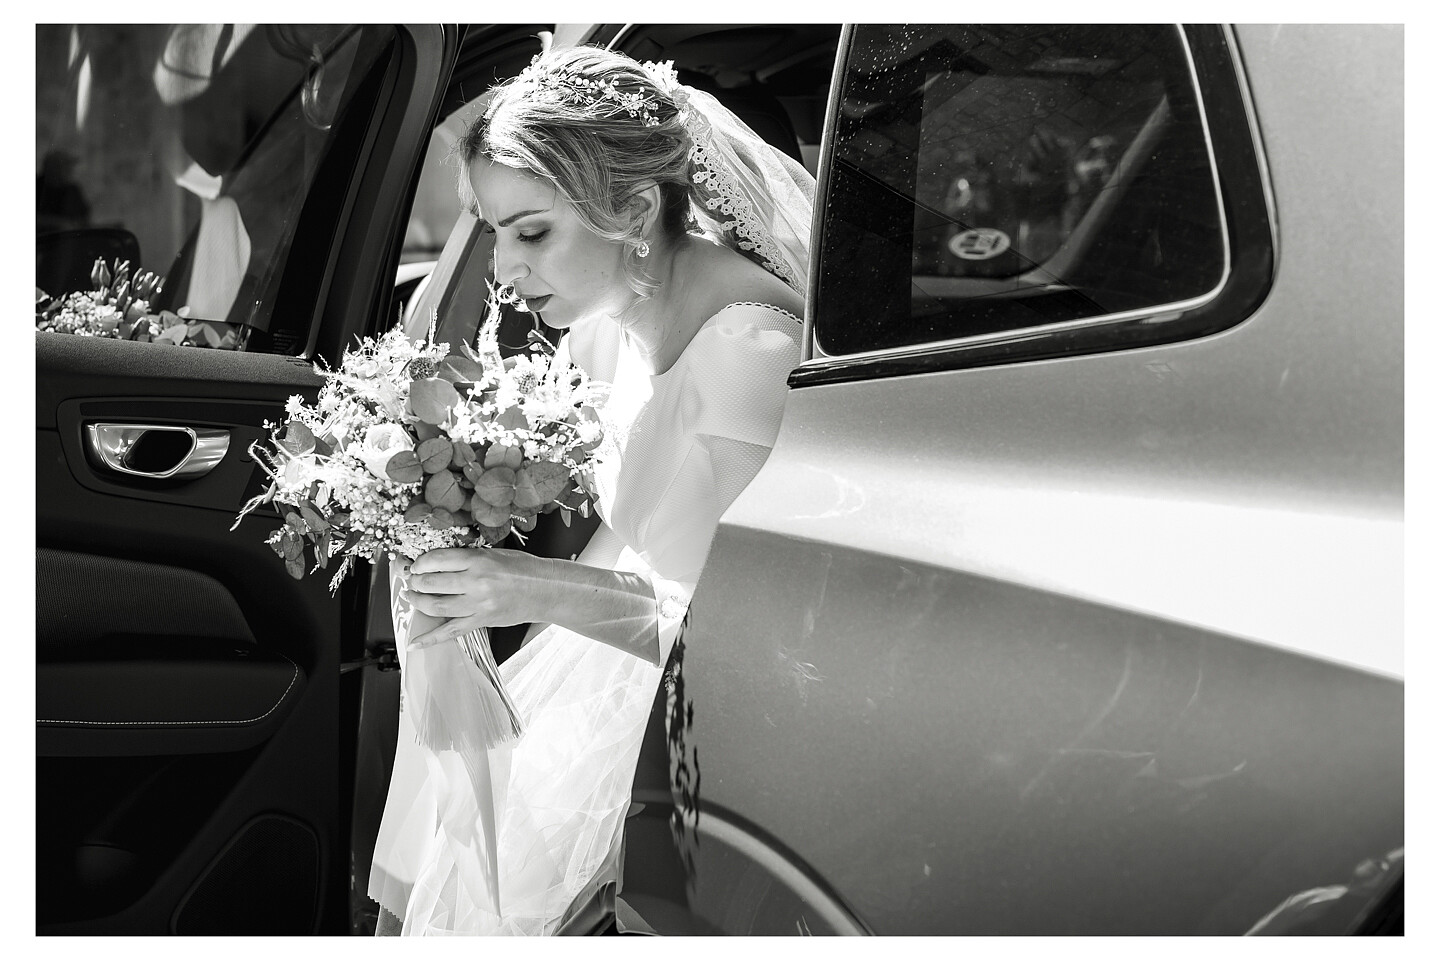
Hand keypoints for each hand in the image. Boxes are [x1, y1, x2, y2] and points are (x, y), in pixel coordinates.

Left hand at [401, 548, 556, 648]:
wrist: (545, 590)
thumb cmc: (523, 569)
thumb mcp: (493, 553)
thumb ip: (466, 558)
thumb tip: (438, 563)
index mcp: (478, 560)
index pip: (437, 559)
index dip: (421, 563)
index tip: (416, 565)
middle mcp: (476, 582)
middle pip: (432, 583)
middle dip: (416, 582)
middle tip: (412, 580)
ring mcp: (478, 604)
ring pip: (436, 606)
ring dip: (417, 602)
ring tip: (412, 597)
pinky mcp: (482, 621)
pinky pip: (450, 632)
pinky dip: (430, 639)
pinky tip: (414, 643)